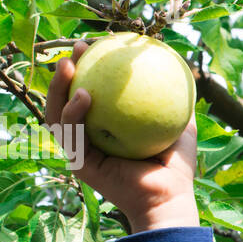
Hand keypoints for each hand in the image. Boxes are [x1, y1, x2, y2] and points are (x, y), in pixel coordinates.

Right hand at [45, 39, 200, 233]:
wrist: (170, 197)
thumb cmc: (176, 165)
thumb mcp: (181, 124)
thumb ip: (178, 99)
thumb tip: (185, 69)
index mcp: (106, 128)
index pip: (91, 92)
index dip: (90, 67)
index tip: (100, 44)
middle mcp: (89, 138)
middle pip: (66, 99)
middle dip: (66, 70)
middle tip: (80, 47)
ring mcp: (80, 152)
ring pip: (57, 114)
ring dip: (58, 88)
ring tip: (68, 64)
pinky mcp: (79, 165)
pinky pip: (71, 134)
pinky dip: (73, 113)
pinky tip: (84, 94)